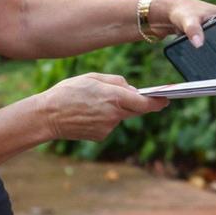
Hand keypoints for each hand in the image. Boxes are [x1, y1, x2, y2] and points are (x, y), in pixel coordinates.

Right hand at [38, 73, 168, 141]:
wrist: (48, 116)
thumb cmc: (68, 92)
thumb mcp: (92, 78)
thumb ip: (116, 82)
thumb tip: (133, 90)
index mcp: (114, 97)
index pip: (145, 102)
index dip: (158, 101)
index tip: (167, 99)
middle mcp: (115, 114)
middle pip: (136, 110)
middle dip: (136, 103)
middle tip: (126, 95)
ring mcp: (109, 128)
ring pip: (120, 116)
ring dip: (115, 109)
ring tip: (93, 103)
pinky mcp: (101, 136)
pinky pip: (110, 124)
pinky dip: (104, 119)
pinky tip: (88, 114)